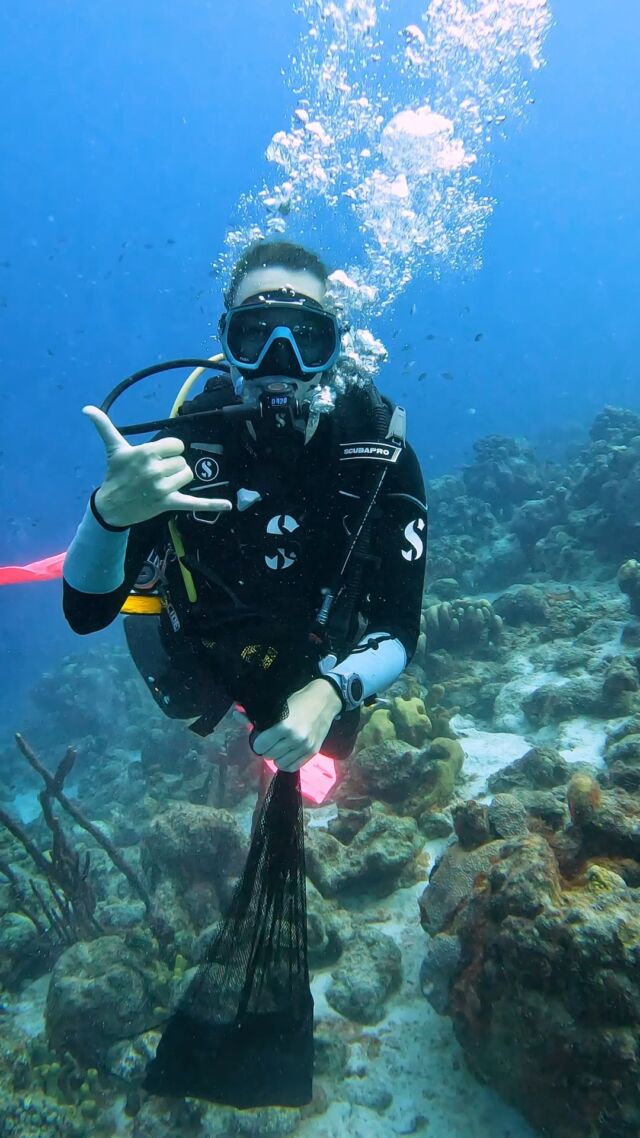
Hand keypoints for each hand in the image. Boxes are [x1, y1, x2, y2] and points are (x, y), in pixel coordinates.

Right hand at [83, 406, 231, 527]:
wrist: (111, 506)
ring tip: (162, 483)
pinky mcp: (169, 503)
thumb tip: (87, 409)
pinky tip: (228, 505)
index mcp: (146, 453)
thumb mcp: (113, 449)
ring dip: (178, 478)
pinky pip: (194, 502)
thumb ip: (104, 426)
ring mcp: (163, 488)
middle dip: (171, 466)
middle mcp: (155, 469)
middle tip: (154, 474)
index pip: (176, 445)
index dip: (169, 450)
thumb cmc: (115, 474)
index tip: (156, 457)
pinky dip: (212, 504)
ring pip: (187, 475)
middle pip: (182, 461)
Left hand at [247, 679, 342, 771]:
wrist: (325, 700)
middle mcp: (294, 738)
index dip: (258, 742)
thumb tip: (235, 715)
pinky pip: (293, 766)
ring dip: (276, 757)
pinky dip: (286, 762)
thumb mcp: (278, 705)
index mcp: (284, 725)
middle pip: (269, 755)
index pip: (260, 745)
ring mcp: (304, 747)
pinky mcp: (312, 752)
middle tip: (270, 741)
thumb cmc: (299, 700)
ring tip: (279, 747)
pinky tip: (286, 753)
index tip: (260, 737)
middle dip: (267, 749)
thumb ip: (256, 715)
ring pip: (280, 763)